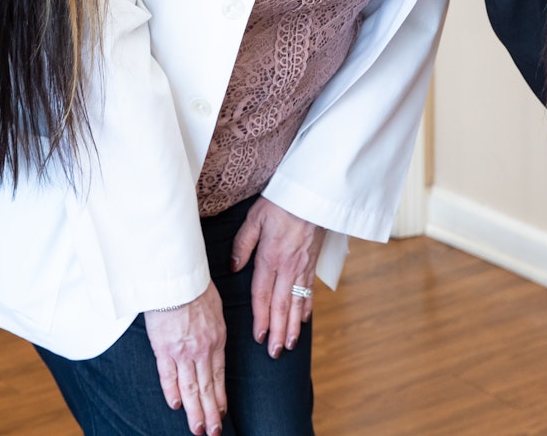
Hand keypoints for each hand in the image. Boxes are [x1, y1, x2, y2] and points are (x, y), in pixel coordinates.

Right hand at [144, 285, 227, 435]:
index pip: (219, 375)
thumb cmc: (194, 286)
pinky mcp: (164, 349)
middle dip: (211, 412)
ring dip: (194, 411)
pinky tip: (176, 406)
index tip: (222, 412)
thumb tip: (211, 339)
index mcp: (217, 339)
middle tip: (213, 432)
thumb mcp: (215, 308)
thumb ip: (213, 329)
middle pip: (206, 387)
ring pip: (190, 388)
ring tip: (199, 429)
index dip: (220, 397)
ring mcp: (183, 352)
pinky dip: (172, 392)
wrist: (177, 278)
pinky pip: (168, 376)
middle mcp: (202, 350)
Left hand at [230, 197, 323, 356]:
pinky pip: (309, 291)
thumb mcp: (254, 218)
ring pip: (297, 303)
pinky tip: (304, 321)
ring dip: (293, 326)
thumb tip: (233, 268)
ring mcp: (303, 267)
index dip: (261, 317)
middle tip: (275, 353)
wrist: (313, 194)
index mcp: (270, 257)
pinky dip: (306, 308)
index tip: (259, 337)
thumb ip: (242, 244)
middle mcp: (288, 267)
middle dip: (278, 331)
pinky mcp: (313, 264)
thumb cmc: (281, 203)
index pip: (263, 294)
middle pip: (281, 305)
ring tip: (289, 345)